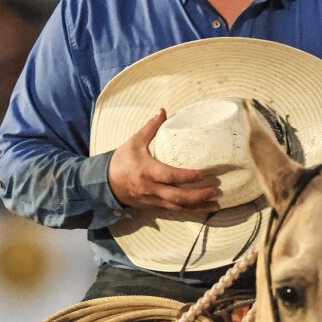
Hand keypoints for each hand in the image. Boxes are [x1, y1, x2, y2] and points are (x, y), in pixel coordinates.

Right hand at [106, 109, 221, 212]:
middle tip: (217, 191)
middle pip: (177, 196)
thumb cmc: (121, 160)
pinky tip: (203, 209)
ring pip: (178, 207)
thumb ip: (150, 128)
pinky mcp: (153, 206)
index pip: (171, 176)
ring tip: (216, 204)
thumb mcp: (134, 142)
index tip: (205, 174)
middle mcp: (151, 188)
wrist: (105, 184)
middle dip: (199, 195)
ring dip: (198, 206)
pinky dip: (190, 211)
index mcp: (147, 170)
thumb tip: (163, 111)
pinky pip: (174, 211)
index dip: (188, 176)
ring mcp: (152, 200)